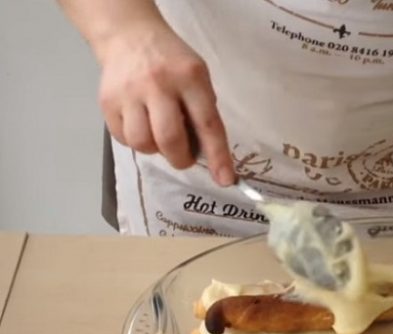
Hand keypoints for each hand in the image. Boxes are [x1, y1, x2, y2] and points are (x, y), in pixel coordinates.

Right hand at [96, 19, 233, 185]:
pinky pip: (124, 138)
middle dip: (181, 159)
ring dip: (156, 150)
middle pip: (170, 139)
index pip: (207, 124)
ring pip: (143, 143)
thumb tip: (208, 155)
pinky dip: (136, 141)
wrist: (129, 35)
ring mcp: (129, 93)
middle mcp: (158, 84)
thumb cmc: (172, 62)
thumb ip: (204, 111)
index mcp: (189, 78)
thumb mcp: (198, 76)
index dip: (218, 156)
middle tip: (185, 157)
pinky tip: (142, 125)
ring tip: (160, 136)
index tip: (225, 180)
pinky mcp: (107, 102)